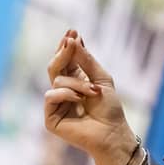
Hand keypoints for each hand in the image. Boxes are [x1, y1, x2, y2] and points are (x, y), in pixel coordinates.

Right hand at [44, 29, 135, 164]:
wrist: (112, 133)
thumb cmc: (110, 108)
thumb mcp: (101, 79)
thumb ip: (86, 60)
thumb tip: (72, 40)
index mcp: (75, 81)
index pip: (65, 60)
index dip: (66, 46)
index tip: (72, 31)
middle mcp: (63, 92)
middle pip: (55, 66)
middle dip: (63, 53)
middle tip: (70, 40)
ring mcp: (56, 104)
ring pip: (57, 80)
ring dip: (77, 83)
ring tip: (93, 92)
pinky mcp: (50, 117)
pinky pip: (51, 95)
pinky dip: (67, 95)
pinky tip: (79, 100)